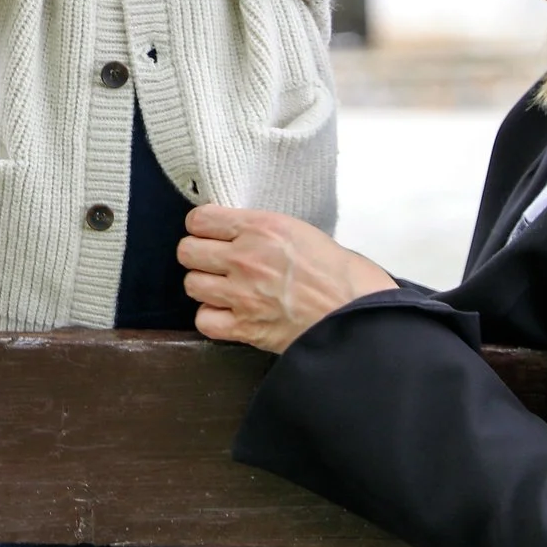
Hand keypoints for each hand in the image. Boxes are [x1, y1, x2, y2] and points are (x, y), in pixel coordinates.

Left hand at [179, 204, 394, 354]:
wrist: (359, 313)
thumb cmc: (342, 273)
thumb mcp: (301, 231)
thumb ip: (262, 230)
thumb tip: (236, 233)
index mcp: (261, 227)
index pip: (199, 219)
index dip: (201, 227)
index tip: (208, 233)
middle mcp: (244, 258)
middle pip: (186, 252)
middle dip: (198, 256)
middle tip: (214, 262)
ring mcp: (241, 294)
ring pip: (192, 284)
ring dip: (205, 287)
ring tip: (223, 288)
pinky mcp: (246, 327)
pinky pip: (204, 320)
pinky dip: (212, 318)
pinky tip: (228, 314)